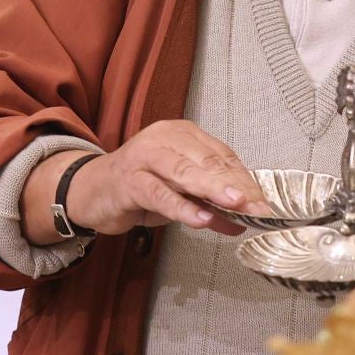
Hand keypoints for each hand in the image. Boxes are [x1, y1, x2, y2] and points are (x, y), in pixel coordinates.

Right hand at [55, 121, 268, 238]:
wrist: (91, 192)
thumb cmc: (139, 188)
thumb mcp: (180, 195)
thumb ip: (210, 205)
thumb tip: (243, 220)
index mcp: (182, 135)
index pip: (221, 155)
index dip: (244, 178)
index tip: (263, 200)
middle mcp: (164, 138)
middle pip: (207, 160)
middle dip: (236, 185)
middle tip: (257, 205)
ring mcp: (144, 156)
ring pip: (184, 171)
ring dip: (214, 189)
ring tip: (237, 204)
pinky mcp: (128, 179)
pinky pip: (159, 193)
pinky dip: (181, 207)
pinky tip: (201, 220)